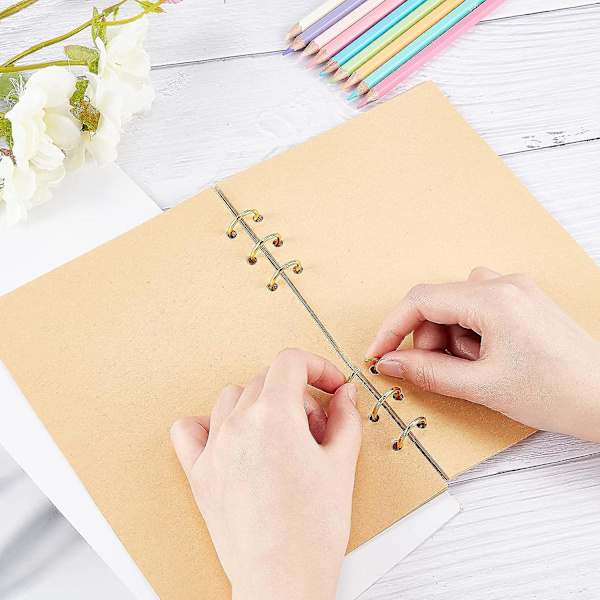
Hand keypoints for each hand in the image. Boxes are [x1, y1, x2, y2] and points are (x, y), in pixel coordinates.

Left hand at [171, 349, 361, 599]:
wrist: (282, 581)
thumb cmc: (312, 532)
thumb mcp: (342, 466)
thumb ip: (345, 419)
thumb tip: (344, 395)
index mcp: (274, 416)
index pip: (290, 361)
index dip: (317, 367)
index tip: (330, 386)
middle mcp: (238, 424)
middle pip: (266, 380)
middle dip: (297, 394)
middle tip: (316, 427)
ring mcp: (214, 447)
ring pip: (232, 397)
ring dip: (259, 404)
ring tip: (280, 435)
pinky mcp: (199, 473)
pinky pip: (189, 428)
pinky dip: (208, 423)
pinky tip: (231, 436)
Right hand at [366, 267, 599, 441]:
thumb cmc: (558, 393)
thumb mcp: (482, 387)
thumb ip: (428, 372)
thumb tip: (390, 362)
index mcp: (494, 299)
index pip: (422, 300)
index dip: (392, 328)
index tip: (379, 353)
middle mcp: (504, 283)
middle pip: (439, 303)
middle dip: (431, 339)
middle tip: (445, 371)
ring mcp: (516, 289)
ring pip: (457, 306)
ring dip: (453, 338)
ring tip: (479, 368)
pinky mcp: (522, 299)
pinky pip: (478, 308)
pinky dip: (471, 334)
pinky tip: (490, 358)